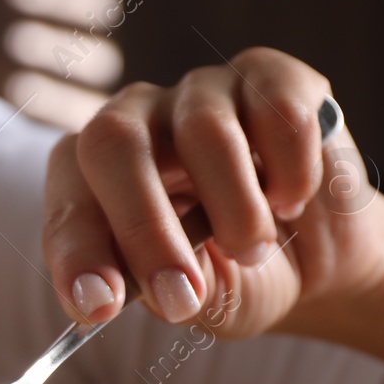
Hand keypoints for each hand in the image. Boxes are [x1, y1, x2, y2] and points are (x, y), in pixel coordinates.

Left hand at [42, 46, 383, 339]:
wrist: (316, 257)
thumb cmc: (232, 274)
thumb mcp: (196, 301)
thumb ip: (170, 291)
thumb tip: (160, 291)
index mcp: (91, 177)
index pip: (66, 201)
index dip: (76, 252)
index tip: (99, 305)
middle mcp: (135, 120)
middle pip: (114, 142)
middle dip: (144, 227)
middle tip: (180, 294)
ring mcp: (201, 92)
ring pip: (204, 130)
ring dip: (235, 208)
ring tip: (253, 250)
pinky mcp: (270, 78)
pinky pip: (278, 112)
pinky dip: (292, 170)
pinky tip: (291, 201)